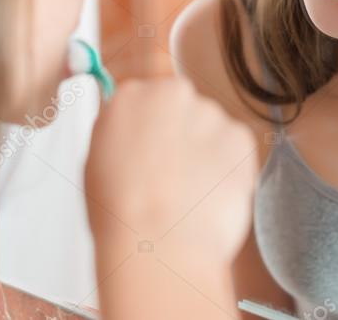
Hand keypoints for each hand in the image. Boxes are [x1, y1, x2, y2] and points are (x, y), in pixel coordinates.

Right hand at [84, 76, 257, 265]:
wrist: (160, 245)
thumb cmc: (121, 213)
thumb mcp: (98, 158)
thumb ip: (121, 131)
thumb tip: (134, 128)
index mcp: (132, 94)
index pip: (147, 97)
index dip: (150, 128)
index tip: (151, 151)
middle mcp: (173, 92)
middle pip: (182, 108)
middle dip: (181, 135)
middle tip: (171, 176)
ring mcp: (210, 113)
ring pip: (211, 130)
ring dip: (205, 155)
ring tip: (188, 195)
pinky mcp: (240, 137)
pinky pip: (235, 150)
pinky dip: (227, 171)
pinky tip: (208, 197)